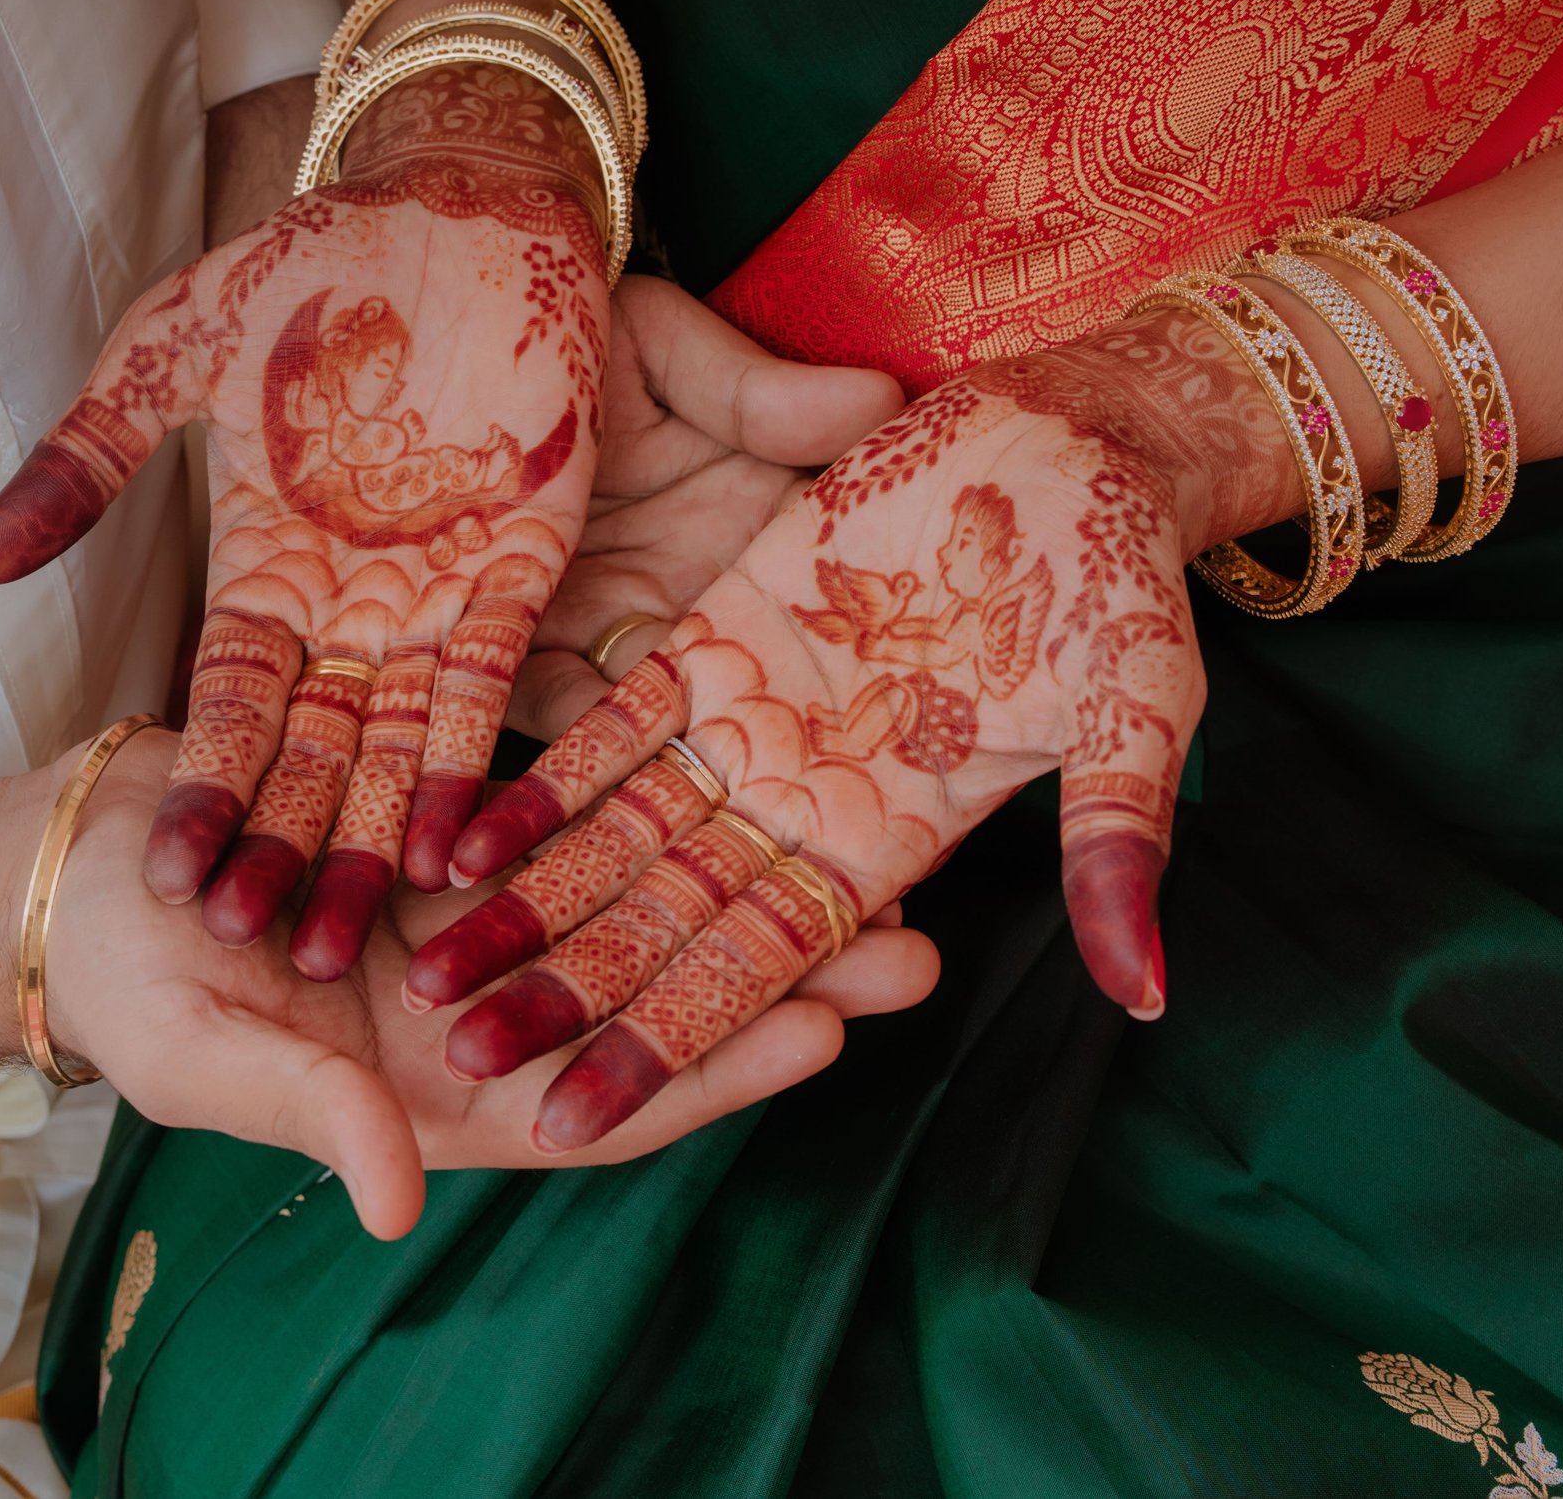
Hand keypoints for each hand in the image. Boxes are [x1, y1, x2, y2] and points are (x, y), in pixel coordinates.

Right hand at [0, 62, 608, 965]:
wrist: (451, 198)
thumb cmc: (307, 264)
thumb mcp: (168, 352)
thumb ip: (85, 459)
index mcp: (263, 568)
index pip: (225, 702)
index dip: (201, 787)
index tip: (167, 881)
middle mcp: (346, 604)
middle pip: (309, 750)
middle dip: (284, 850)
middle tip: (258, 954)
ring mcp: (434, 594)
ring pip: (395, 745)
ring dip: (367, 837)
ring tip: (346, 943)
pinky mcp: (518, 567)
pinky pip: (492, 684)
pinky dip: (467, 763)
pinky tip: (450, 848)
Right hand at [41, 729, 938, 1237]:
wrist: (76, 871)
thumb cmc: (129, 988)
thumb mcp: (208, 1059)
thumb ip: (309, 1118)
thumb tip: (398, 1206)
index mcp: (442, 1097)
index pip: (604, 1101)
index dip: (708, 1075)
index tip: (819, 1038)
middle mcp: (487, 1013)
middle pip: (652, 1002)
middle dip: (776, 978)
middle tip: (911, 945)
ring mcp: (482, 919)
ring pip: (635, 905)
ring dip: (738, 882)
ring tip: (867, 848)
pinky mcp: (465, 831)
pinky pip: (575, 821)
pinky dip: (647, 802)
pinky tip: (733, 766)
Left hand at [410, 307, 1293, 1150]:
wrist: (1073, 442)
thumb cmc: (1121, 568)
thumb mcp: (1138, 695)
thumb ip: (1115, 834)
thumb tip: (1143, 999)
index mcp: (893, 834)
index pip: (759, 964)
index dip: (667, 1042)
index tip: (576, 1120)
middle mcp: (803, 799)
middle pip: (661, 921)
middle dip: (564, 995)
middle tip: (452, 1060)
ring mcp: (749, 722)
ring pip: (614, 838)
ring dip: (524, 905)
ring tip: (419, 975)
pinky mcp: (710, 639)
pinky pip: (604, 726)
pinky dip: (536, 781)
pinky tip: (453, 835)